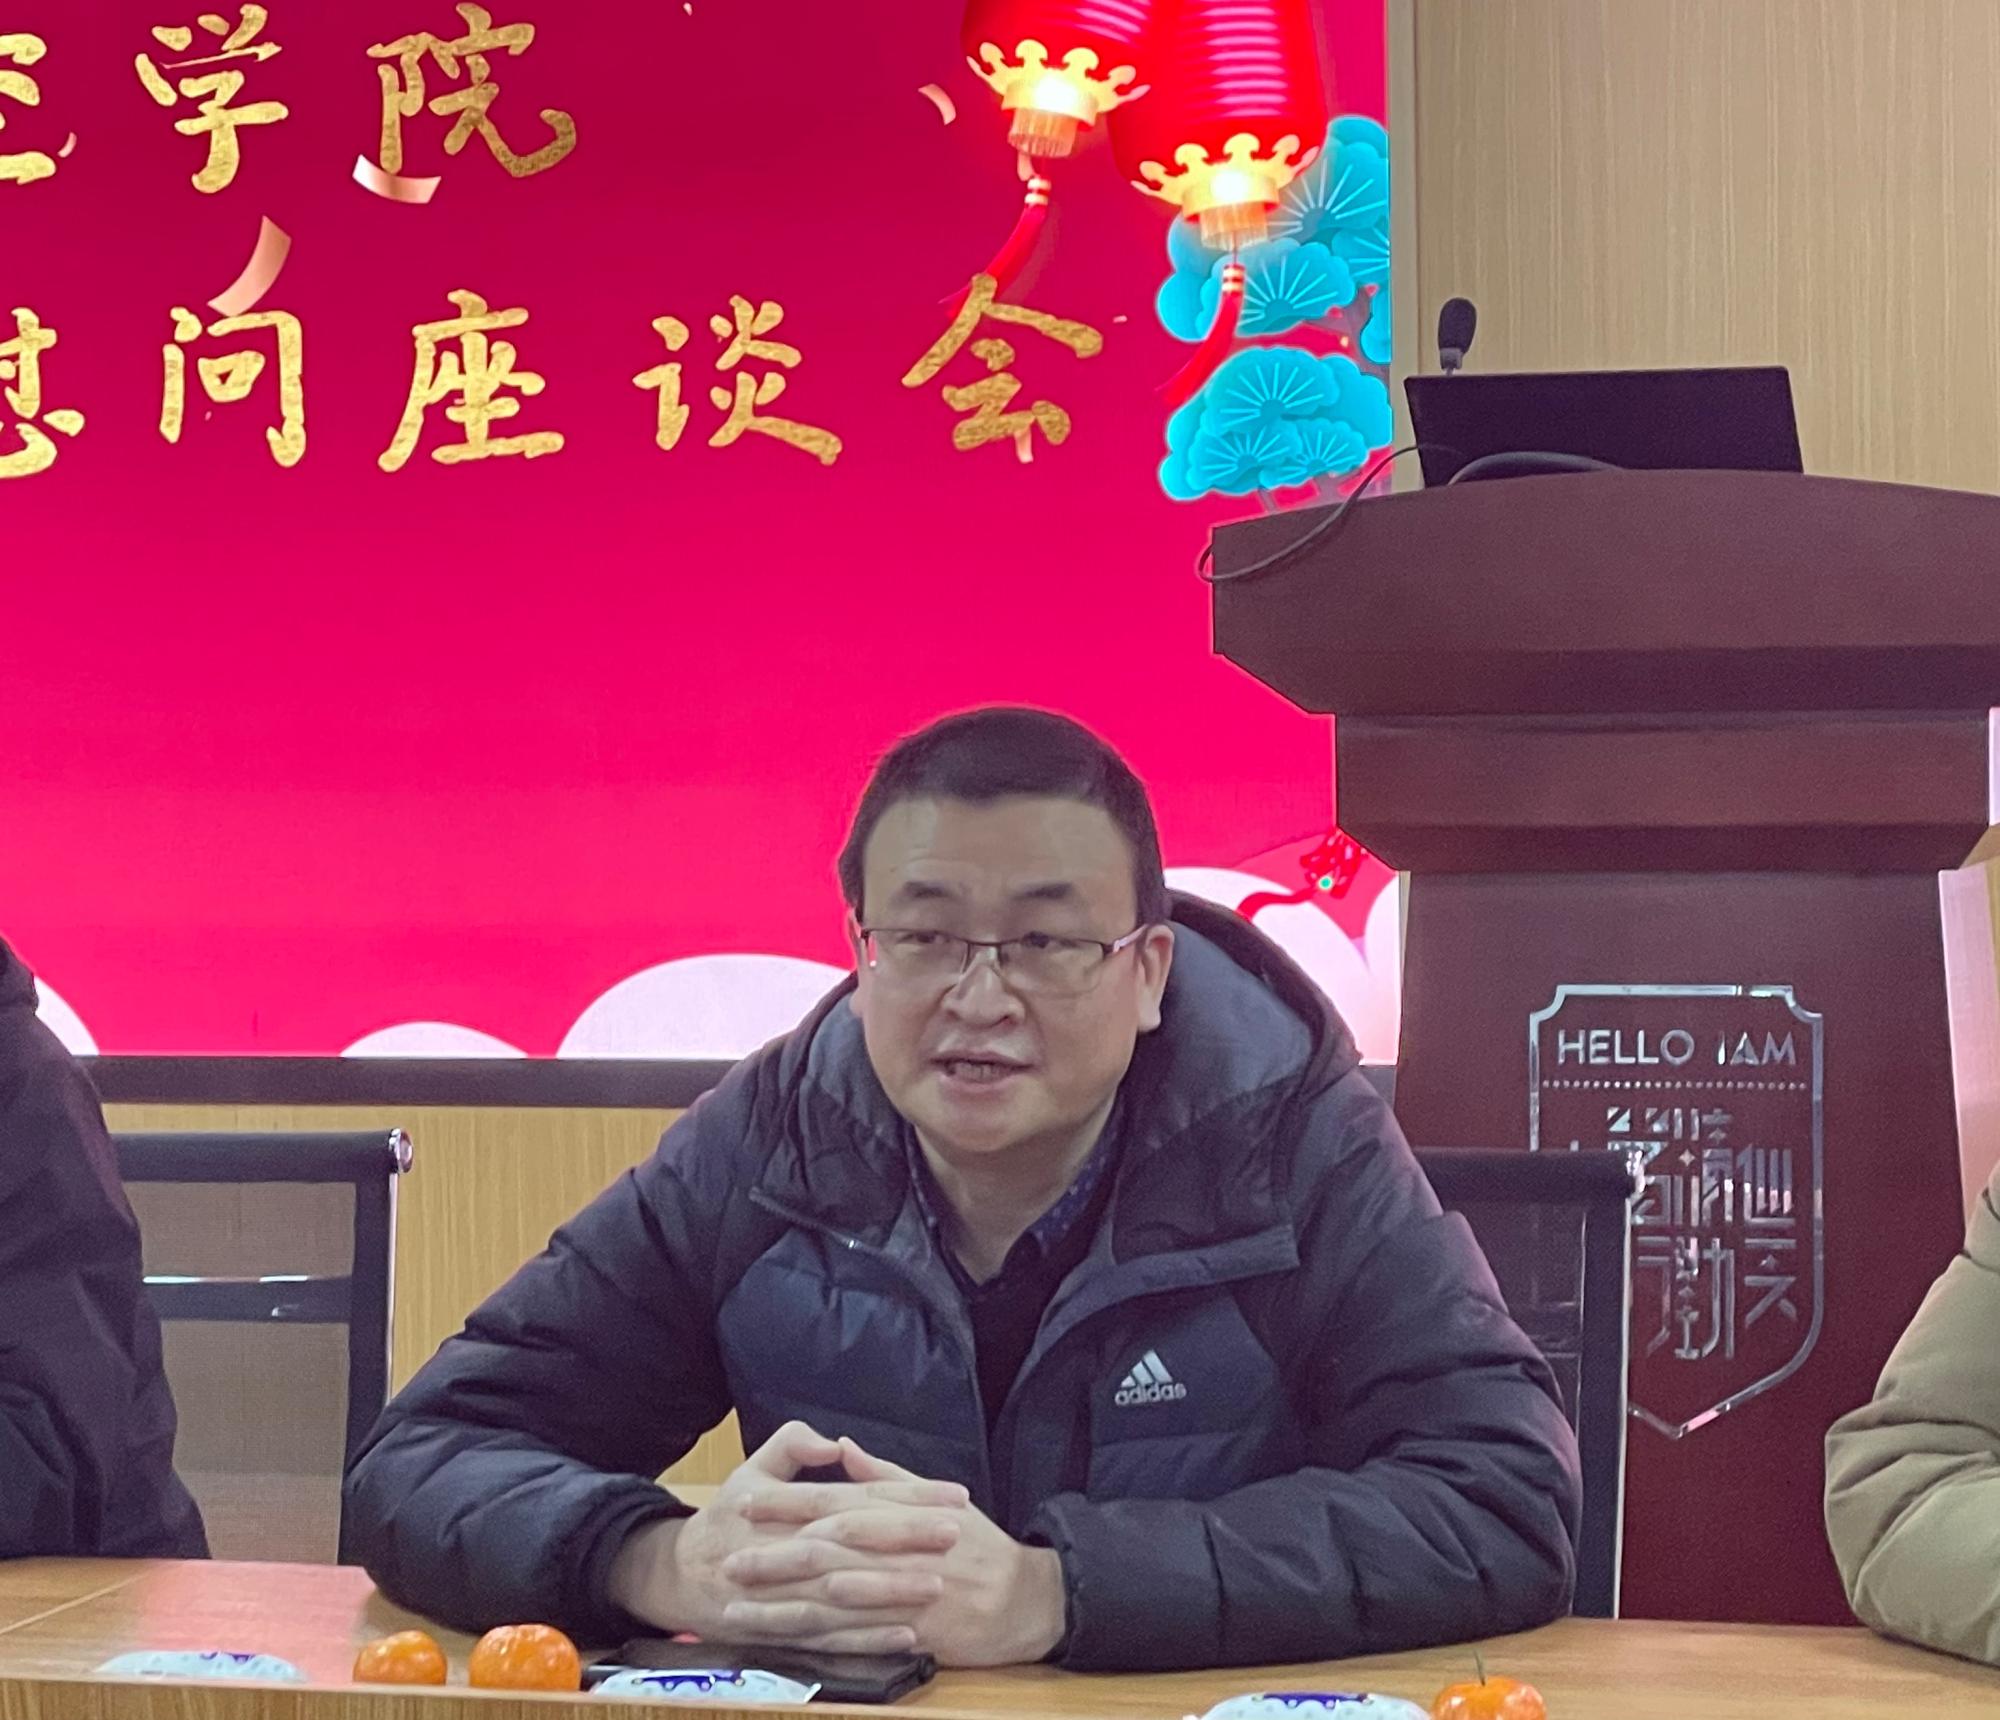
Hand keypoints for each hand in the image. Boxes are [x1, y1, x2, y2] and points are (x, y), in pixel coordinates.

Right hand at [608, 1421, 967, 1651]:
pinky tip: (906, 1636)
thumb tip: (834, 1442)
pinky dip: (868, 1640)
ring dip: (891, 1591)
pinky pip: (832, 1638)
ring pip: (845, 1594)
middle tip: (955, 1533)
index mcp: (790, 1508)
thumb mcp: (753, 1469)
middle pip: (855, 1541)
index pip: (859, 1496)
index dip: (908, 1494)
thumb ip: (791, 1445)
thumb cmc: (727, 1517)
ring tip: (937, 1586)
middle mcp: (790, 1549)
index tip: (954, 1495)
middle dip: (907, 1538)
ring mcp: (788, 1595)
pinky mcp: (787, 1632)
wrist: (681, 1576)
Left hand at [721, 1436, 1066, 1667]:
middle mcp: (895, 1552)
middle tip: (729, 1560)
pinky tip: (783, 1644)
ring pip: (829, 1601)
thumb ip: (885, 1476)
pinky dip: (814, 1642)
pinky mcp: (905, 1634)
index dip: (787, 1503)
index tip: (746, 1502)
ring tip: (737, 1610)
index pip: (833, 1503)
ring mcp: (899, 1596)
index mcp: (898, 1513)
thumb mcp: (936, 1497)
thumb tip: (845, 1450)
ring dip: (779, 1606)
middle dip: (771, 1556)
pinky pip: (852, 1639)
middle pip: (822, 1552)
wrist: (1022, 1597)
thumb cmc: (977, 1543)